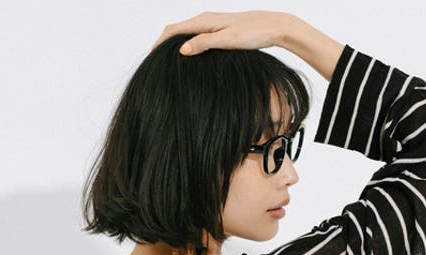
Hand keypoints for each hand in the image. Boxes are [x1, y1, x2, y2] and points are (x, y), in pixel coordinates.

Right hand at [151, 10, 294, 54]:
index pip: (173, 30)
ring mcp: (213, 24)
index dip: (160, 44)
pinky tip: (190, 57)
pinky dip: (188, 45)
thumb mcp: (228, 40)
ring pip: (186, 33)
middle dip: (164, 44)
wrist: (274, 27)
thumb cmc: (254, 33)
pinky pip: (196, 36)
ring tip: (169, 62)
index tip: (151, 58)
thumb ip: (204, 44)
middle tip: (156, 63)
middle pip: (176, 30)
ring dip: (175, 45)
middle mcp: (206, 19)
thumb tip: (182, 50)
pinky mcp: (220, 30)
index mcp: (204, 20)